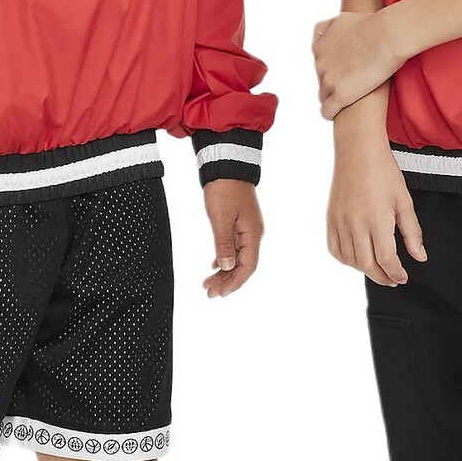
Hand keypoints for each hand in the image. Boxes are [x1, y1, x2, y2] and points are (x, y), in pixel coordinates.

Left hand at [202, 179, 263, 298]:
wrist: (227, 166)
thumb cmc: (224, 189)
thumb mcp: (221, 217)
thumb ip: (224, 243)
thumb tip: (226, 266)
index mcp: (252, 234)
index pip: (247, 266)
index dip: (235, 282)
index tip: (221, 294)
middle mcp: (253, 234)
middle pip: (243, 265)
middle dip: (227, 281)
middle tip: (209, 293)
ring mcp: (247, 229)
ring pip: (237, 257)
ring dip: (224, 272)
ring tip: (208, 284)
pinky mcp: (239, 224)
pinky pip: (234, 248)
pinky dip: (224, 258)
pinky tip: (214, 266)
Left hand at [312, 10, 404, 118]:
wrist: (389, 36)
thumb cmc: (374, 25)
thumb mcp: (343, 19)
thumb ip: (330, 27)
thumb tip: (324, 33)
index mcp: (319, 45)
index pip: (320, 62)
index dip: (334, 66)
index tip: (347, 68)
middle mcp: (320, 62)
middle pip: (322, 79)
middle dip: (334, 81)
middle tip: (353, 82)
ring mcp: (328, 80)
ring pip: (323, 95)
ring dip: (333, 97)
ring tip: (348, 100)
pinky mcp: (340, 95)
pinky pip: (327, 111)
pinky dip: (331, 113)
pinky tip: (340, 112)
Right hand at [327, 99, 426, 285]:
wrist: (358, 150)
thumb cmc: (384, 172)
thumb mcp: (404, 201)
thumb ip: (412, 232)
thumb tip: (420, 257)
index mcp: (378, 220)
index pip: (386, 260)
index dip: (396, 273)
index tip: (403, 278)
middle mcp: (356, 224)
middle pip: (367, 265)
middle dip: (382, 277)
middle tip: (393, 280)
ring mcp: (340, 222)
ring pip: (351, 260)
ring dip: (365, 270)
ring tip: (377, 269)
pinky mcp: (330, 218)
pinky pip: (335, 249)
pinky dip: (346, 259)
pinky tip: (357, 259)